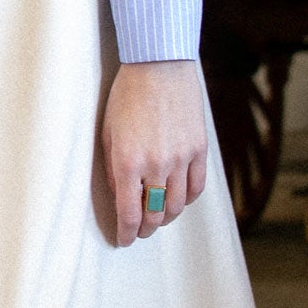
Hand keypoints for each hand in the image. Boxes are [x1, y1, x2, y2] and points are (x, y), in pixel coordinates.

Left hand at [100, 58, 206, 245]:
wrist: (158, 66)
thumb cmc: (126, 96)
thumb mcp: (108, 133)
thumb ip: (114, 169)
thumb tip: (121, 197)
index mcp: (128, 162)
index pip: (129, 213)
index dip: (126, 233)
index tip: (123, 241)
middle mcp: (157, 164)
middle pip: (155, 214)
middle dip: (145, 228)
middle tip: (139, 231)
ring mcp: (181, 158)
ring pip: (178, 205)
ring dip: (166, 217)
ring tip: (158, 217)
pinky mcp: (199, 149)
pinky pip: (196, 187)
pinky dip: (187, 200)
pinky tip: (178, 200)